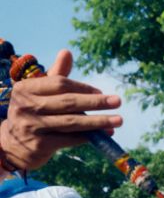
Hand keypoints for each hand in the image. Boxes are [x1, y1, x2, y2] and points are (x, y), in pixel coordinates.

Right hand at [0, 50, 122, 170]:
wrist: (12, 145)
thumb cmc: (32, 113)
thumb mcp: (38, 93)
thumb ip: (55, 74)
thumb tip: (67, 52)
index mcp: (26, 88)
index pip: (60, 84)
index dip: (83, 88)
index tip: (102, 92)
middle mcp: (27, 106)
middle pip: (68, 102)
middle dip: (96, 102)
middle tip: (117, 101)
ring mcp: (33, 126)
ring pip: (71, 122)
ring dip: (97, 122)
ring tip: (118, 121)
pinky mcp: (40, 145)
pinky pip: (70, 139)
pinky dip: (88, 137)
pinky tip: (103, 135)